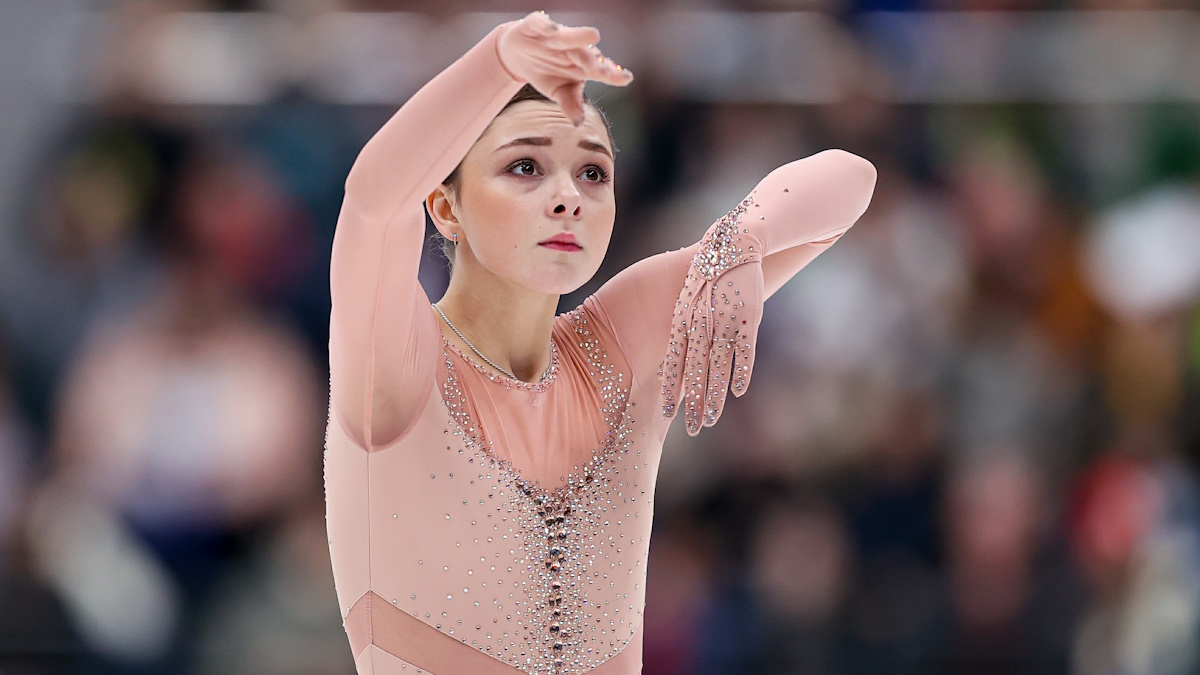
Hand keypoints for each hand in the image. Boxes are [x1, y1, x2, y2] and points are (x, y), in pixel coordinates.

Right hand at [496, 11, 633, 125]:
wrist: (517, 55)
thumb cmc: (546, 73)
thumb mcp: (558, 92)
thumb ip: (570, 104)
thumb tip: (578, 123)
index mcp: (583, 65)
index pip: (601, 69)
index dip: (613, 74)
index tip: (626, 78)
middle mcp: (573, 48)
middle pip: (587, 55)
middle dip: (595, 62)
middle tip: (603, 70)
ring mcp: (555, 36)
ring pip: (569, 36)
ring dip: (579, 36)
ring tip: (593, 36)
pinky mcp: (536, 25)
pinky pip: (541, 24)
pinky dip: (547, 26)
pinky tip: (552, 31)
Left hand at [659, 197, 765, 435]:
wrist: (733, 244)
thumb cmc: (709, 273)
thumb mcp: (688, 297)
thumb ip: (684, 326)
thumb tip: (677, 356)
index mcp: (683, 318)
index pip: (674, 361)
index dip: (671, 388)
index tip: (666, 413)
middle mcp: (701, 323)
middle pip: (695, 371)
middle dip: (692, 402)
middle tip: (692, 428)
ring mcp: (725, 321)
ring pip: (718, 367)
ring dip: (714, 395)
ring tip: (711, 419)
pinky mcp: (748, 318)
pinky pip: (743, 351)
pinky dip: (741, 372)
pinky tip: (737, 392)